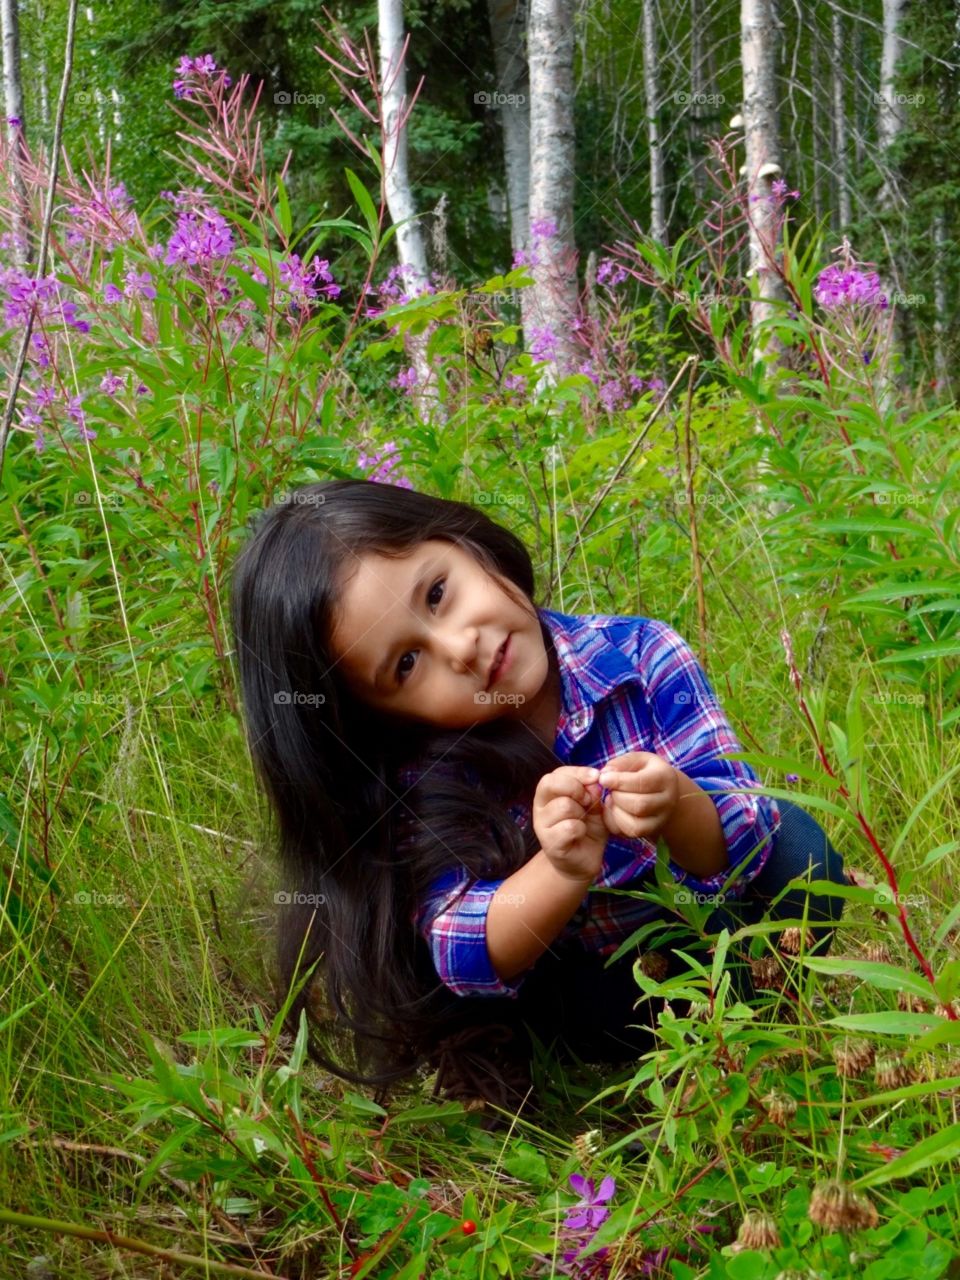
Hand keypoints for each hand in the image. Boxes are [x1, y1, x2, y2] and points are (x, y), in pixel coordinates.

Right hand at [532, 765, 607, 882]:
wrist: (584, 859)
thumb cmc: (588, 827)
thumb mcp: (594, 805)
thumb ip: (592, 792)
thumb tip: (594, 781)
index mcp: (549, 792)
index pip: (557, 773)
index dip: (578, 772)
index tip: (596, 778)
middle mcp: (540, 806)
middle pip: (552, 783)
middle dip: (577, 788)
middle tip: (588, 801)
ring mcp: (542, 825)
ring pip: (564, 805)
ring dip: (581, 813)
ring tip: (583, 821)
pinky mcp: (549, 843)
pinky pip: (569, 827)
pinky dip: (581, 830)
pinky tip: (580, 835)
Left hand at [597, 751, 678, 840]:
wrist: (661, 791)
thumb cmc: (645, 771)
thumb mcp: (636, 760)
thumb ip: (621, 763)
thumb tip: (605, 774)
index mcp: (665, 777)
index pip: (641, 783)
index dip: (618, 781)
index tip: (603, 778)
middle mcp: (668, 801)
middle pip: (639, 805)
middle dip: (617, 796)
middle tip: (611, 789)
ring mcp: (662, 819)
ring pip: (635, 824)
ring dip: (617, 811)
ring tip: (613, 799)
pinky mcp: (652, 831)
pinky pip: (631, 832)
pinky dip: (617, 822)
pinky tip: (615, 809)